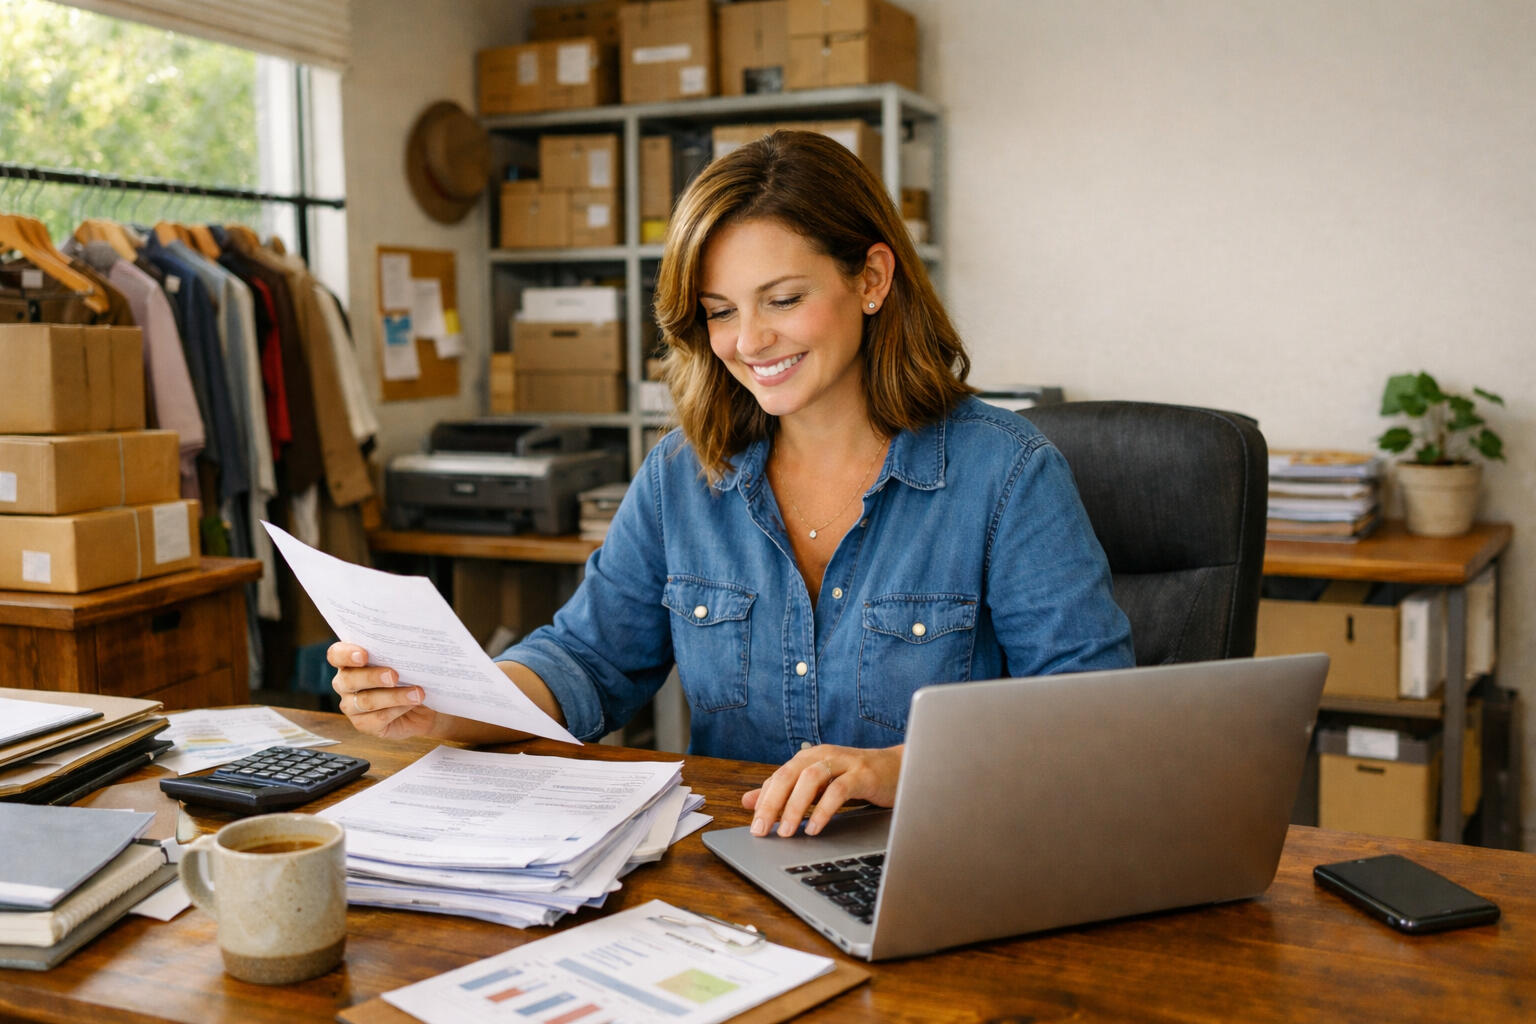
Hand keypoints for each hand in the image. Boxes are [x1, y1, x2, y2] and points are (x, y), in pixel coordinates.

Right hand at [327, 642, 436, 739]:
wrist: (423, 705)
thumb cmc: (410, 676)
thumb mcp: (404, 662)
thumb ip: (397, 654)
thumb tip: (406, 650)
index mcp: (350, 661)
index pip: (336, 654)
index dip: (345, 654)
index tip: (364, 655)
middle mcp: (345, 683)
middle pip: (348, 680)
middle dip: (372, 677)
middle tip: (394, 676)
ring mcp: (351, 706)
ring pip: (366, 701)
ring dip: (394, 696)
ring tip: (417, 693)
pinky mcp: (364, 724)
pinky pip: (377, 718)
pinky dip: (397, 710)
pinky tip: (411, 704)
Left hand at [741, 744, 902, 837]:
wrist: (900, 770)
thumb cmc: (858, 779)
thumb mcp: (820, 786)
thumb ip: (787, 792)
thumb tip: (748, 801)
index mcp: (810, 757)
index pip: (778, 777)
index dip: (763, 800)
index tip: (754, 827)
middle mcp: (824, 755)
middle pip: (788, 774)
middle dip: (771, 803)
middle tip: (761, 830)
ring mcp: (845, 763)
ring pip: (810, 778)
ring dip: (794, 806)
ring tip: (786, 832)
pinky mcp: (864, 775)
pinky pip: (839, 790)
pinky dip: (824, 810)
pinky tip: (815, 828)